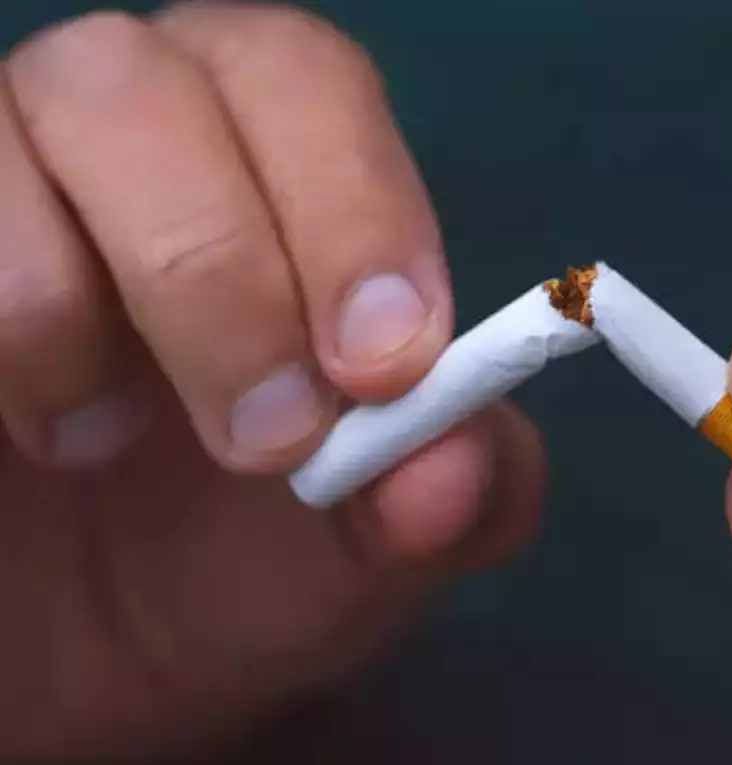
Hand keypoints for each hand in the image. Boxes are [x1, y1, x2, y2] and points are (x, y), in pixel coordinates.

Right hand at [0, 5, 543, 760]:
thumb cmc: (235, 558)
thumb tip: (455, 468)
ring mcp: (4, 170)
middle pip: (153, 79)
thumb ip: (458, 500)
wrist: (73, 646)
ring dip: (70, 302)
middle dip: (219, 263)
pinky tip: (24, 430)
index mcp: (274, 161)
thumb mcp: (374, 549)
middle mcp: (130, 126)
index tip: (383, 365)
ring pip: (22, 117)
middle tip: (266, 437)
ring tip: (101, 446)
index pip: (309, 82)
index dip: (354, 208)